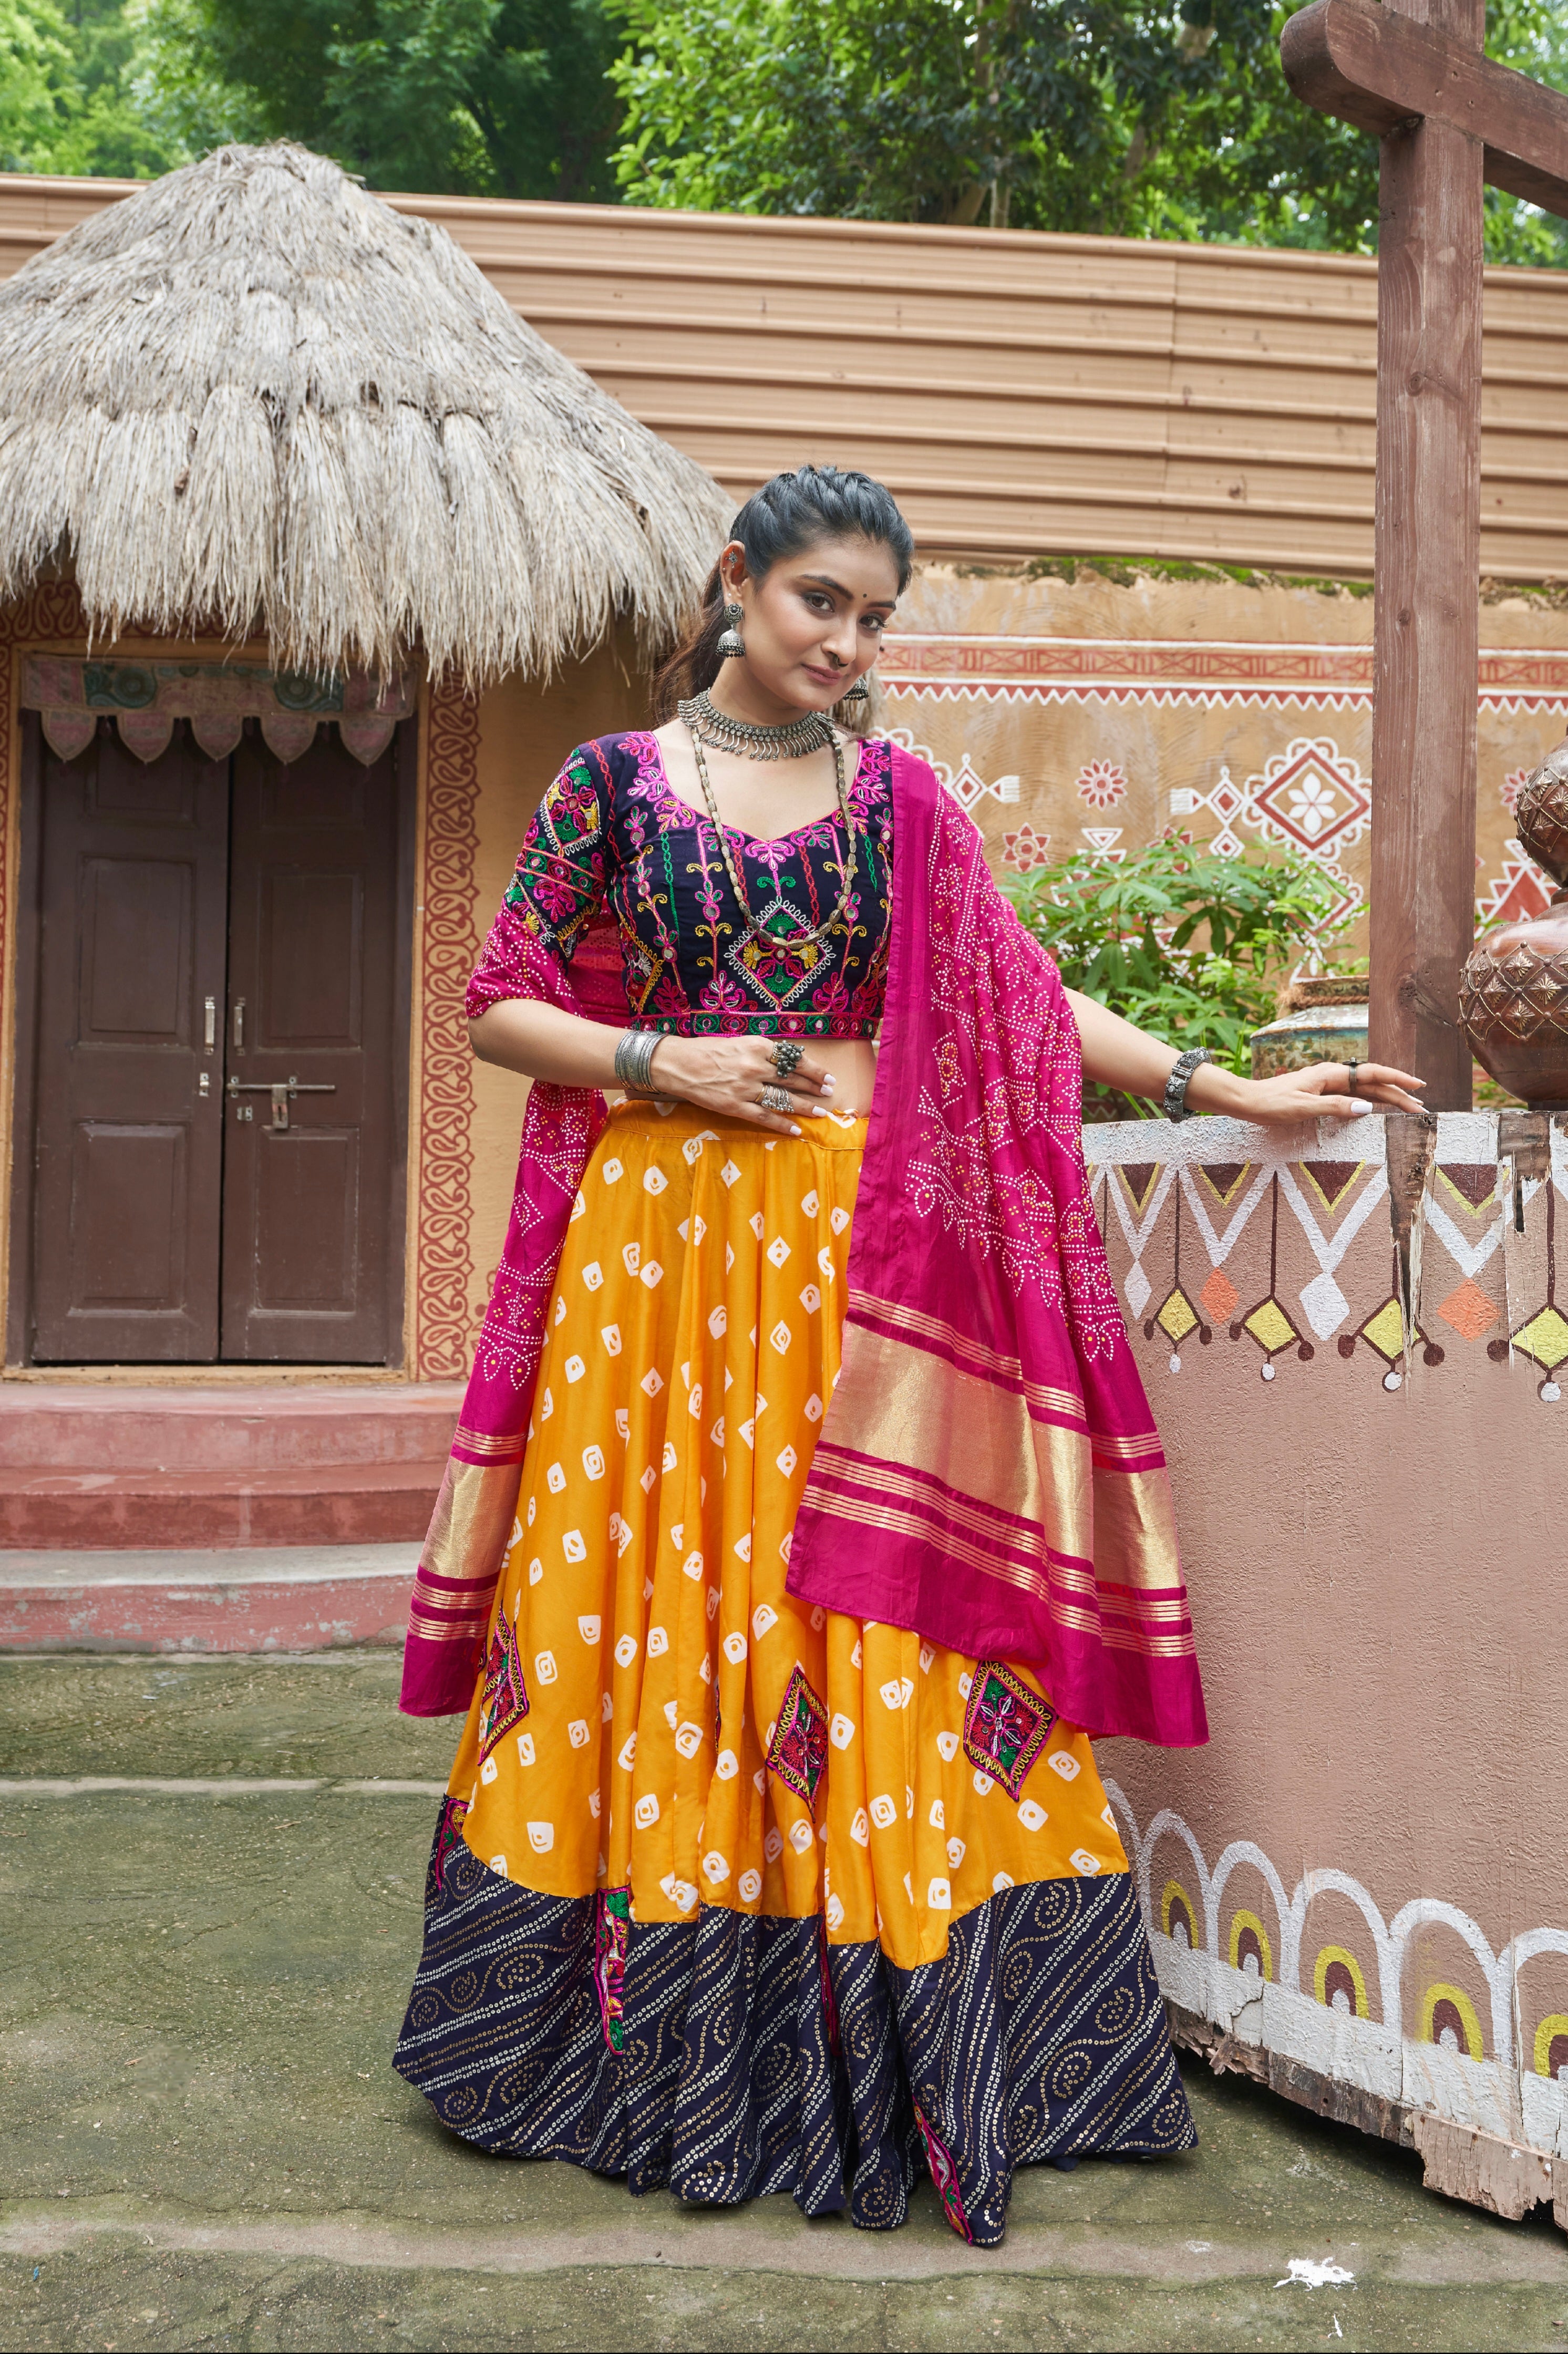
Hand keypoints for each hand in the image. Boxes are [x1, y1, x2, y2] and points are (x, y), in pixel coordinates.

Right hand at [642, 1035, 835, 1134]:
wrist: (679, 1064)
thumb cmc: (707, 1051)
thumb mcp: (740, 1042)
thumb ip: (763, 1053)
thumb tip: (788, 1063)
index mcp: (757, 1047)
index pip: (795, 1060)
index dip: (814, 1070)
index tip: (827, 1077)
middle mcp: (755, 1067)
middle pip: (793, 1080)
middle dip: (814, 1088)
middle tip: (828, 1093)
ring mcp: (746, 1089)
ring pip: (783, 1100)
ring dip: (804, 1107)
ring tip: (820, 1112)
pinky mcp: (735, 1106)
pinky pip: (765, 1118)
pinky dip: (783, 1124)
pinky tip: (796, 1130)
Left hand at [1192, 1058, 1427, 1125]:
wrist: (1247, 1101)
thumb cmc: (1271, 1104)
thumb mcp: (1304, 1108)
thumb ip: (1335, 1107)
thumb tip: (1366, 1107)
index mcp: (1331, 1074)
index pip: (1372, 1073)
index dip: (1397, 1079)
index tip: (1418, 1086)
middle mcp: (1332, 1075)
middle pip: (1372, 1082)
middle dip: (1398, 1093)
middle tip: (1420, 1107)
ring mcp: (1327, 1084)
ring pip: (1364, 1089)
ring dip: (1386, 1097)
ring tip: (1407, 1107)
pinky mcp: (1321, 1093)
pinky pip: (1352, 1095)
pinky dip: (1368, 1101)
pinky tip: (1377, 1108)